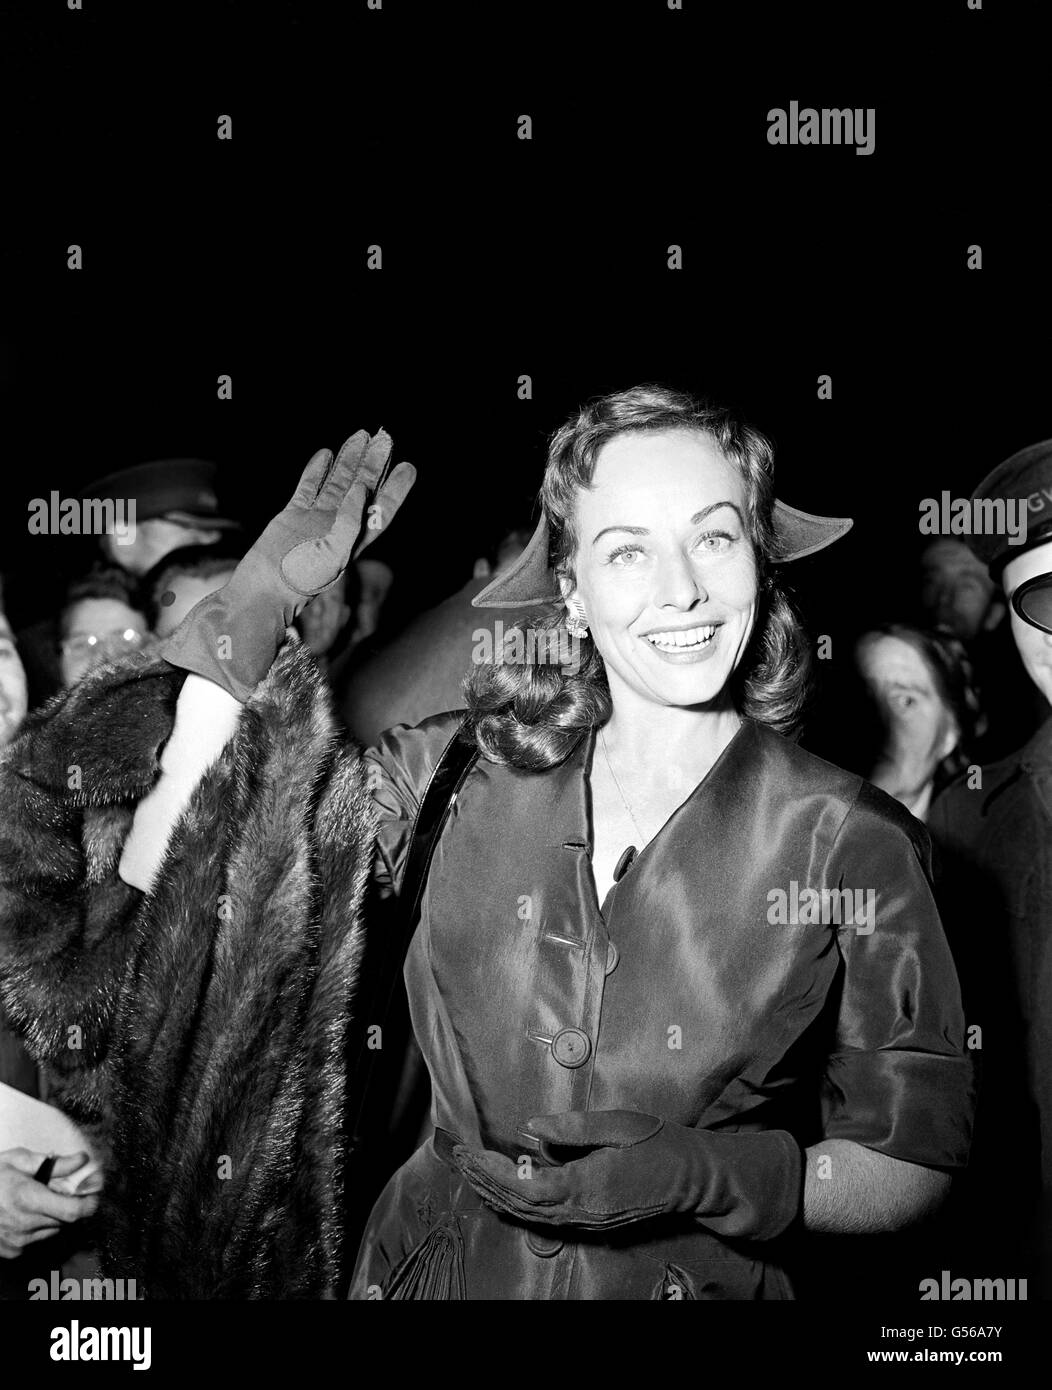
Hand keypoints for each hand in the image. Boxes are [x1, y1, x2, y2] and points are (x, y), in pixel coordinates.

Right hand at [0, 1150, 99, 1258]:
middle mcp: (24, 1224)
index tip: (95, 1193)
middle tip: (58, 1189)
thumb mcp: (18, 1160)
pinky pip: (36, 1239)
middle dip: (68, 1204)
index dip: (90, 1203)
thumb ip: (54, 1164)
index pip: (74, 1211)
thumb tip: (82, 1159)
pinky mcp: (11, 1252)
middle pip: (66, 1219)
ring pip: (53, 1230)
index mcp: (28, 1198)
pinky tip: (21, 1214)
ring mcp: (17, 1242)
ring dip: (52, 1216)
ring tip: (33, 1200)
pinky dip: (36, 1227)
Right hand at [160, 430, 415, 700]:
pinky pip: (308, 487)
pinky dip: (317, 470)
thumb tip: (361, 489)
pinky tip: (326, 453)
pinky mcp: (293, 514)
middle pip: (363, 488)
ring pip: (337, 483)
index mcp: (355, 539)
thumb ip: (350, 522)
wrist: (266, 588)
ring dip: (349, 460)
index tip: (409, 466)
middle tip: (386, 437)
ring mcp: (316, 519)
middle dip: (375, 463)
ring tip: (361, 435)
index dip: (397, 488)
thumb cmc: (303, 579)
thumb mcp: (335, 554)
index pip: (382, 508)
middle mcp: (339, 527)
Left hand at [452, 1110, 802, 1239]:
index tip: (468, 1151)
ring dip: (495, 1195)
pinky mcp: (592, 1221)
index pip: (525, 1185)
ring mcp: (588, 1221)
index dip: (491, 1171)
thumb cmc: (659, 1144)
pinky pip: (545, 1217)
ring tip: (470, 1172)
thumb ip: (572, 1128)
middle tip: (458, 1158)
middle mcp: (583, 1210)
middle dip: (483, 1182)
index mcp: (588, 1184)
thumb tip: (530, 1129)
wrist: (695, 1179)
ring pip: (529, 1216)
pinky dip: (517, 1203)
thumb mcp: (618, 1124)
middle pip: (520, 1205)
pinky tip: (503, 1189)